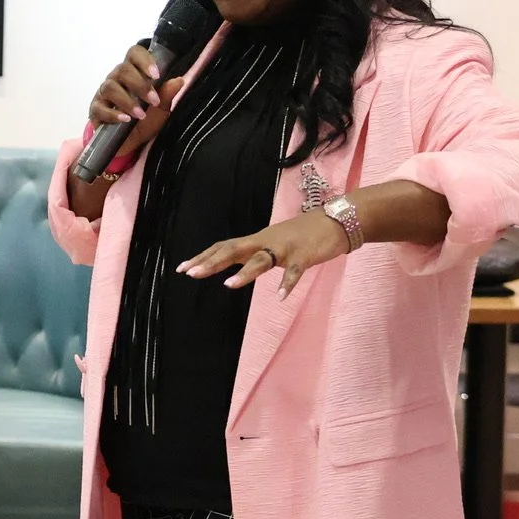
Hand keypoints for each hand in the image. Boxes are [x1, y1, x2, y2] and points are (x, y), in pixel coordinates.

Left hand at [180, 211, 350, 295]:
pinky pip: (294, 271)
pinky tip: (280, 297)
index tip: (181, 268)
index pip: (224, 247)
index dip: (203, 257)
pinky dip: (287, 284)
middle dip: (211, 262)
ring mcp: (285, 248)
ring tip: (228, 285)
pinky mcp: (304, 255)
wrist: (336, 220)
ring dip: (245, 273)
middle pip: (233, 250)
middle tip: (190, 273)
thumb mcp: (273, 242)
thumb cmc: (303, 234)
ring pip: (261, 260)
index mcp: (256, 240)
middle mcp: (265, 241)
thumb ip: (255, 253)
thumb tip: (233, 265)